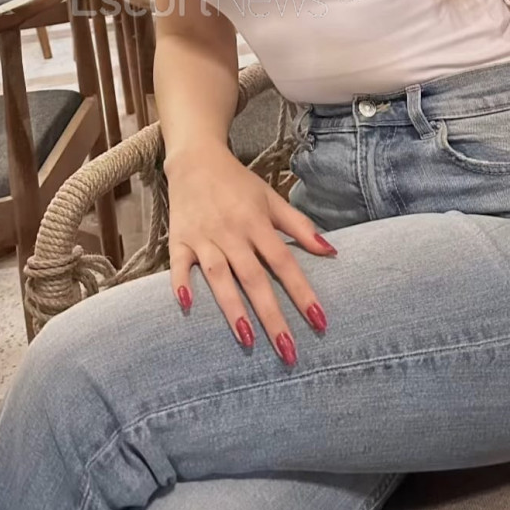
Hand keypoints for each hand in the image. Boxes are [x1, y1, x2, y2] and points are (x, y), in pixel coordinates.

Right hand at [165, 143, 336, 364]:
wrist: (195, 158)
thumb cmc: (238, 183)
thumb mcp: (272, 198)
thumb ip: (300, 226)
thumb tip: (331, 251)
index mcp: (257, 222)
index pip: (284, 262)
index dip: (302, 292)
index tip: (319, 322)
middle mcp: (231, 232)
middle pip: (254, 278)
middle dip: (272, 316)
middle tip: (288, 351)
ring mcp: (203, 237)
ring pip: (219, 276)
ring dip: (233, 308)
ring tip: (247, 340)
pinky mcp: (178, 240)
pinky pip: (179, 265)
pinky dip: (181, 284)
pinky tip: (187, 307)